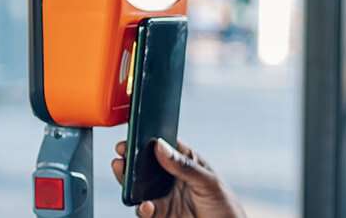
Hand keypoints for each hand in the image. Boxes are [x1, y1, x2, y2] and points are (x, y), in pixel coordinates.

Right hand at [112, 139, 246, 217]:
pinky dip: (142, 207)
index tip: (134, 135)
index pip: (163, 146)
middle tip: (121, 154)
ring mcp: (164, 196)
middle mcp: (171, 177)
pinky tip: (146, 205)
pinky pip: (145, 209)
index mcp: (184, 162)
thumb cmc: (223, 203)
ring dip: (129, 180)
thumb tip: (160, 146)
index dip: (147, 139)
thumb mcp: (207, 181)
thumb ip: (184, 166)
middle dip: (131, 159)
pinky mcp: (161, 214)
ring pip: (139, 187)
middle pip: (145, 165)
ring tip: (123, 172)